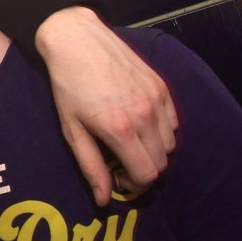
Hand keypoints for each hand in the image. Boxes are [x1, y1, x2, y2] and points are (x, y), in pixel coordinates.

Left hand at [35, 7, 177, 205]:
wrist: (77, 40)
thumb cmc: (67, 86)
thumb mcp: (72, 130)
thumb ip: (91, 167)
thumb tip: (103, 200)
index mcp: (120, 129)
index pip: (147, 174)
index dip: (135, 184)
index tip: (120, 178)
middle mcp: (145, 115)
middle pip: (161, 163)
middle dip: (144, 169)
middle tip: (123, 162)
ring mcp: (157, 98)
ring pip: (170, 143)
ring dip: (154, 150)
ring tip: (131, 142)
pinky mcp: (162, 85)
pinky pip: (173, 122)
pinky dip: (162, 130)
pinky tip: (140, 123)